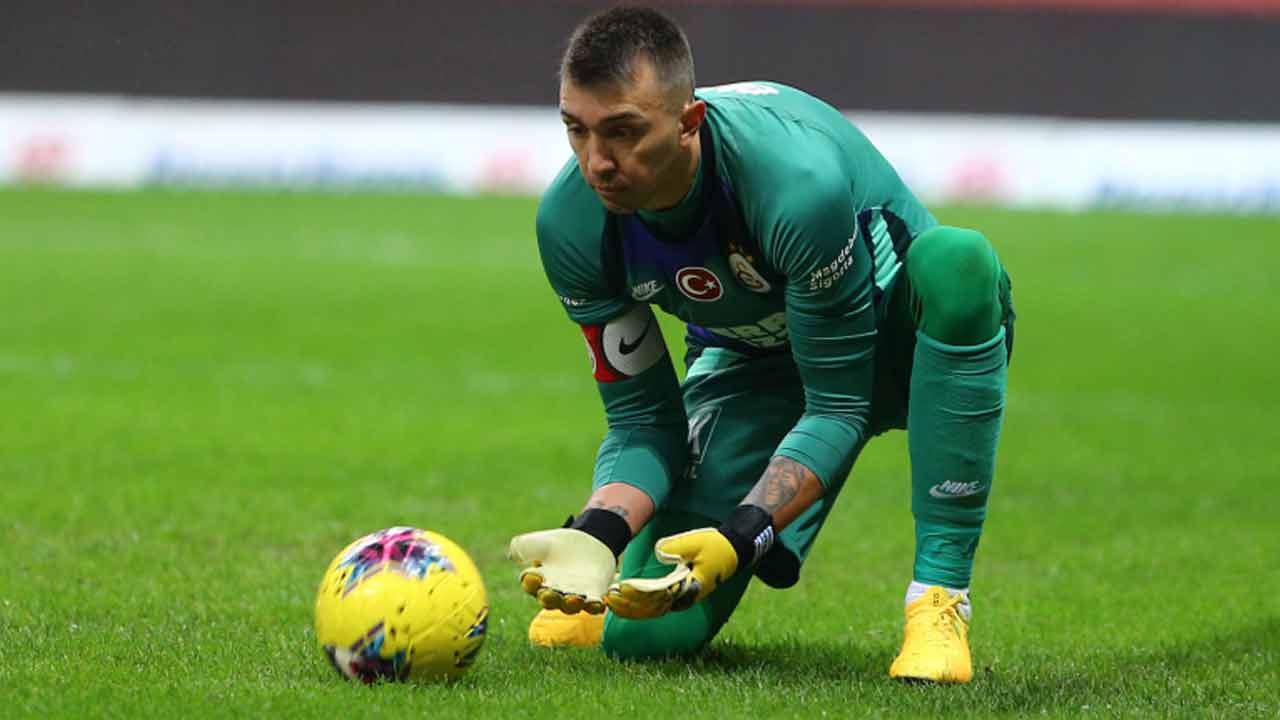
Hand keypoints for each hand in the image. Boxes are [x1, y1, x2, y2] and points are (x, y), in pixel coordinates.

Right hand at [508, 528, 615, 614]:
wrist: (586, 540)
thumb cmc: (557, 543)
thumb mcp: (539, 541)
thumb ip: (524, 546)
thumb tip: (512, 554)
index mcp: (538, 581)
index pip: (530, 585)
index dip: (530, 582)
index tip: (533, 575)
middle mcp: (554, 593)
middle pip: (549, 601)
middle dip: (549, 599)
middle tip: (549, 593)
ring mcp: (575, 596)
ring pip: (571, 606)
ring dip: (572, 604)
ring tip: (575, 599)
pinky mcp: (594, 594)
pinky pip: (595, 604)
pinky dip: (596, 605)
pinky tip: (601, 601)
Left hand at [605, 528, 738, 618]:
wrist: (730, 552)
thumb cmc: (714, 546)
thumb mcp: (696, 541)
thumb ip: (676, 546)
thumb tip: (658, 552)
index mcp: (688, 587)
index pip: (657, 596)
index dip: (638, 595)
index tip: (622, 589)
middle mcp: (683, 598)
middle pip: (651, 609)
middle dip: (628, 606)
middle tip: (608, 598)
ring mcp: (680, 599)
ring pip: (651, 610)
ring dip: (630, 608)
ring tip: (610, 600)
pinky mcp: (676, 596)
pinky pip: (654, 605)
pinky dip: (638, 604)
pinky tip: (623, 598)